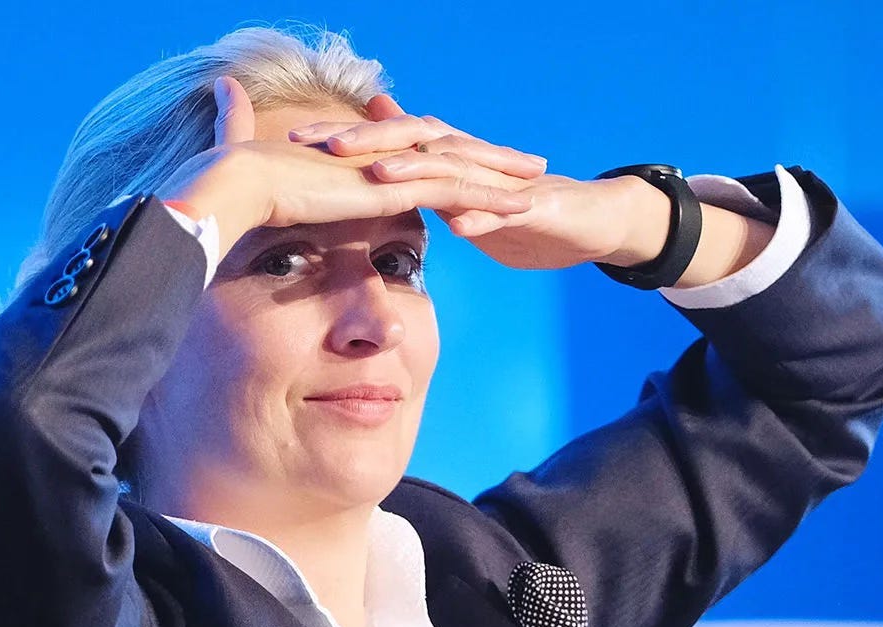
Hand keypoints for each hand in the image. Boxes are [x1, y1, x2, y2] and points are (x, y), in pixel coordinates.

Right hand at [153, 78, 537, 260]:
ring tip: (538, 176)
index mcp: (358, 157)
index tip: (472, 158)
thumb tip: (252, 167)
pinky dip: (492, 197)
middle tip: (524, 161)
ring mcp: (390, 165)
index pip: (413, 152)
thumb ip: (272, 177)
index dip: (446, 153)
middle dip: (488, 155)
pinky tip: (522, 203)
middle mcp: (380, 154)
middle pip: (446, 150)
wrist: (237, 184)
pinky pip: (456, 190)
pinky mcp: (396, 185)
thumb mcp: (270, 191)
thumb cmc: (242, 190)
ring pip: (461, 165)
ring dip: (503, 172)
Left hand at [286, 98, 666, 269]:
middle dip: (366, 143)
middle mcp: (468, 162)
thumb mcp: (461, 192)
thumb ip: (421, 172)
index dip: (342, 141)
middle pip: (411, 144)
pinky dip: (481, 220)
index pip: (386, 143)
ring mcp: (499, 184)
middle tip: (320, 145)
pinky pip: (503, 214)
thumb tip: (380, 156)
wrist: (589, 220)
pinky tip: (460, 229)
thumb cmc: (518, 210)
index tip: (294, 143)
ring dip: (417, 173)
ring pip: (453, 172)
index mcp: (445, 160)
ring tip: (379, 177)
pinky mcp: (531, 210)